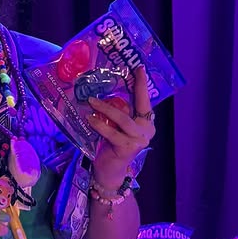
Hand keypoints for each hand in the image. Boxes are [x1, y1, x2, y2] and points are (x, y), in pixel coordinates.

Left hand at [88, 66, 156, 190]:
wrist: (110, 171)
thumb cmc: (112, 145)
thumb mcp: (117, 126)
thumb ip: (118, 112)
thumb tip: (103, 91)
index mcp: (146, 123)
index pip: (145, 100)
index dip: (142, 84)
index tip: (139, 68)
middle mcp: (147, 130)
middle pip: (140, 105)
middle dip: (134, 87)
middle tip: (127, 72)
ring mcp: (139, 140)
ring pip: (123, 118)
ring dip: (106, 108)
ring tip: (91, 101)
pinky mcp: (128, 148)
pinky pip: (112, 132)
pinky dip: (100, 125)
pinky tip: (90, 119)